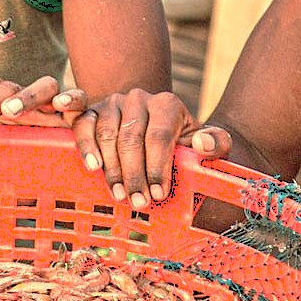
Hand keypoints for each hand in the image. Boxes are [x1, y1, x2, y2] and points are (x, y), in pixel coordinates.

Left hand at [0, 65, 87, 134]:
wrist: (4, 192)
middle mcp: (19, 96)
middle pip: (8, 85)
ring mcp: (46, 107)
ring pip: (46, 85)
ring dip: (28, 95)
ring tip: (9, 111)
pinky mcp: (70, 124)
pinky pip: (79, 106)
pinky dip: (73, 100)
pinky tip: (60, 107)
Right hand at [72, 90, 232, 207]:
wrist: (163, 135)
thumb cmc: (185, 146)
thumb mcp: (209, 144)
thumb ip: (217, 143)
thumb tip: (201, 145)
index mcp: (167, 104)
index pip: (158, 136)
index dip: (157, 167)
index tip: (158, 194)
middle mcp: (138, 97)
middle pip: (130, 138)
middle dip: (134, 175)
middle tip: (138, 202)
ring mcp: (113, 102)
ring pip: (107, 134)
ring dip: (112, 168)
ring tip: (119, 195)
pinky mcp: (93, 111)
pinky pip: (83, 124)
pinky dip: (84, 145)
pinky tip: (92, 167)